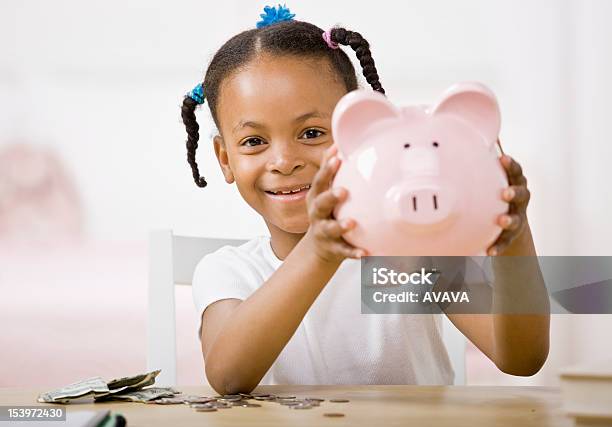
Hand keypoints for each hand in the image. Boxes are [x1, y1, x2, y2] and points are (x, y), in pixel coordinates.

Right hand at [304, 144, 367, 263]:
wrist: (318, 246)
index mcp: (316, 197)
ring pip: (330, 229)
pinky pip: (344, 251)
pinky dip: (353, 253)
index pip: (320, 181)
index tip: (337, 158)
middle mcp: (317, 214)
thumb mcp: (323, 190)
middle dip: (330, 197)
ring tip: (352, 223)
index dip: (327, 169)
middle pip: (320, 204)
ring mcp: (324, 232)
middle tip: (343, 191)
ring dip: (340, 226)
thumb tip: (337, 143)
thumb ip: (330, 169)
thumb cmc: (326, 211)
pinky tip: (365, 253)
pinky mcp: (334, 249)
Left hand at [488, 148, 530, 255]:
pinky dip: (498, 246)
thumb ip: (480, 166)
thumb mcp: (490, 182)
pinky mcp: (511, 236)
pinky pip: (505, 242)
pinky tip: (490, 251)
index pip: (516, 172)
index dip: (511, 165)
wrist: (508, 227)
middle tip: (505, 193)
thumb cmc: (494, 196)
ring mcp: (517, 218)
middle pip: (522, 194)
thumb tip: (459, 141)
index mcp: (514, 183)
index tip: (502, 158)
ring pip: (517, 219)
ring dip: (509, 220)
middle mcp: (519, 200)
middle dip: (514, 192)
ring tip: (501, 221)